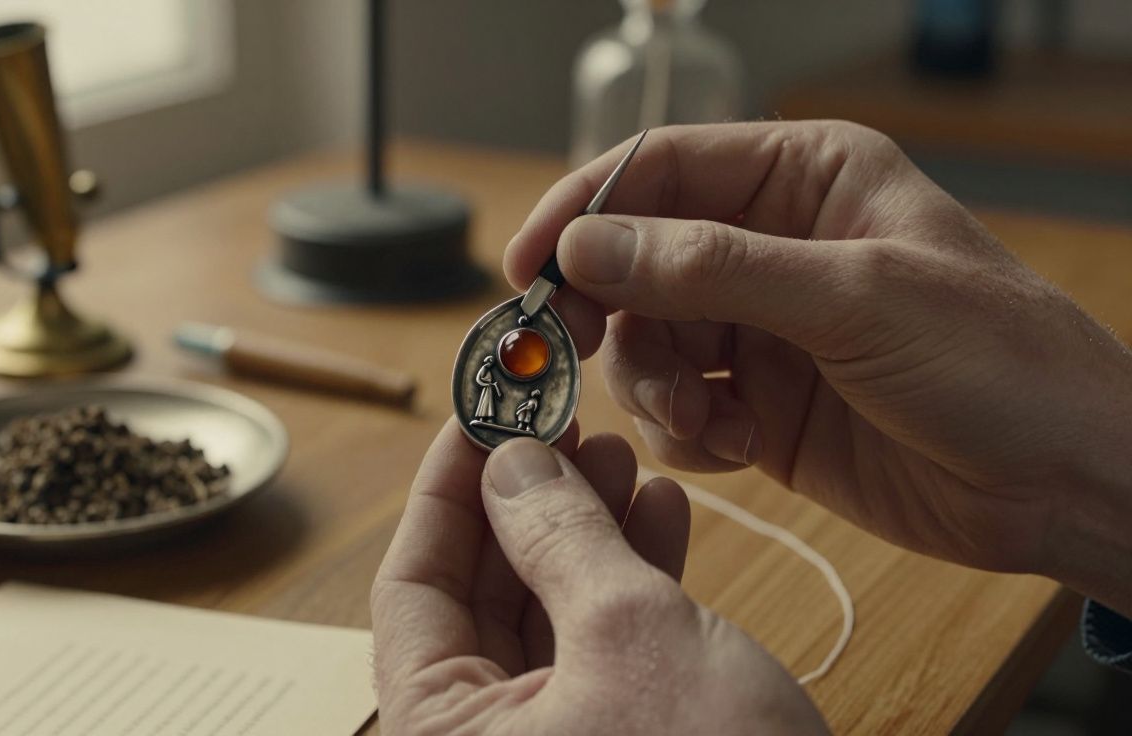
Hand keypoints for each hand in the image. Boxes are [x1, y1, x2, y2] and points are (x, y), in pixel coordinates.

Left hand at [371, 421, 826, 734]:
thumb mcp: (632, 637)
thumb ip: (561, 537)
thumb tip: (512, 461)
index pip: (412, 585)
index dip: (447, 488)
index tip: (479, 413)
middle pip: (479, 595)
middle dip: (527, 502)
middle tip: (562, 425)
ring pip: (545, 614)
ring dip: (582, 531)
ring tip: (618, 456)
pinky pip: (597, 649)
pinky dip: (625, 580)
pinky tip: (656, 516)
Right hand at [505, 121, 1131, 615]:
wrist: (1064, 482)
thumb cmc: (998, 361)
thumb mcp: (852, 297)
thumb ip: (710, 267)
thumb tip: (588, 246)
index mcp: (802, 180)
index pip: (659, 170)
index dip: (584, 211)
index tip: (529, 265)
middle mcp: (771, 248)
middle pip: (634, 261)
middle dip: (601, 310)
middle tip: (564, 351)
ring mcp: (762, 331)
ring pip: (645, 342)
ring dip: (652, 384)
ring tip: (704, 416)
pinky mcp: (759, 406)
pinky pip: (677, 408)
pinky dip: (685, 431)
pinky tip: (735, 446)